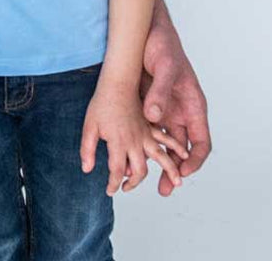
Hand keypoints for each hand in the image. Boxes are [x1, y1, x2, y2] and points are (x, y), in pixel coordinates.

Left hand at [80, 82, 184, 196]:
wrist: (116, 80)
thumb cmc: (102, 102)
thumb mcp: (89, 125)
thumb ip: (87, 148)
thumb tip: (87, 169)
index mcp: (118, 142)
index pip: (117, 171)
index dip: (113, 183)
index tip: (110, 190)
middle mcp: (135, 141)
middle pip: (139, 170)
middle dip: (134, 183)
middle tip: (126, 188)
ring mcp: (146, 133)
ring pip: (161, 157)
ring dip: (169, 171)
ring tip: (176, 183)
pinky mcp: (151, 125)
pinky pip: (166, 138)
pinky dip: (176, 147)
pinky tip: (184, 154)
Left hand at [141, 6, 211, 194]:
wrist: (144, 28)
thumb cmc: (163, 45)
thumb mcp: (165, 68)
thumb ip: (159, 92)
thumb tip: (152, 116)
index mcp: (192, 106)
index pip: (200, 143)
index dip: (194, 161)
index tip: (183, 173)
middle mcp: (179, 111)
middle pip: (179, 149)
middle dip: (173, 170)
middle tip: (163, 189)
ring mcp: (162, 107)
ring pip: (160, 141)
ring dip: (154, 159)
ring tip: (141, 177)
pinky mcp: (144, 102)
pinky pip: (144, 126)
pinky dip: (139, 140)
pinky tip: (127, 150)